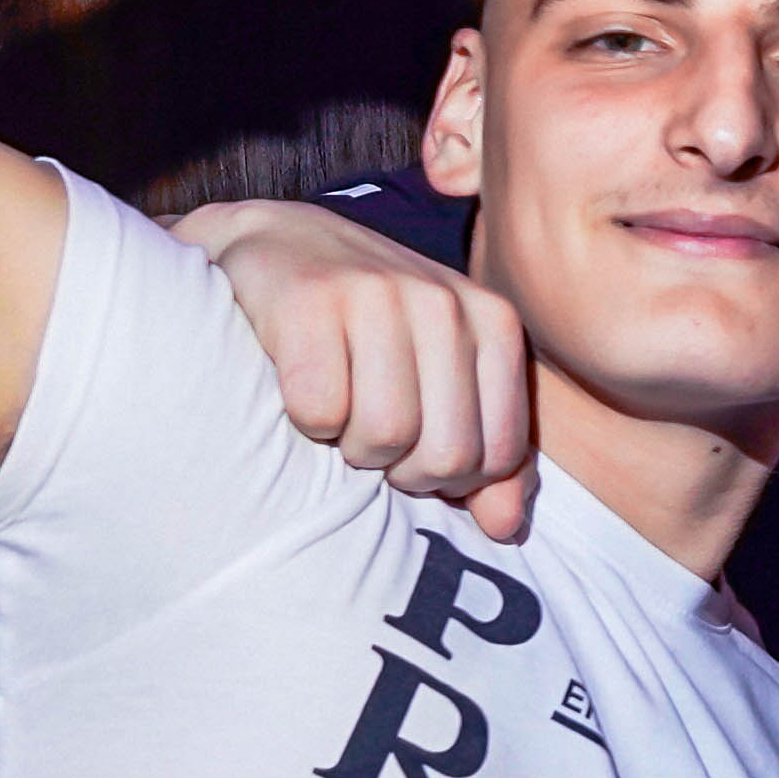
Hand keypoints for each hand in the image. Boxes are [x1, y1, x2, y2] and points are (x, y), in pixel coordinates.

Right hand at [179, 198, 537, 539]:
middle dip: (399, 468)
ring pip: (384, 437)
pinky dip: (303, 418)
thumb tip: (504, 527)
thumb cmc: (366, 333)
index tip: (414, 443)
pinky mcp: (310, 301)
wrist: (274, 249)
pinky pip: (320, 413)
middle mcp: (445, 301)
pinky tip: (299, 381)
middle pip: (444, 455)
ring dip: (348, 444)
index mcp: (493, 321)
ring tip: (338, 407)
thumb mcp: (441, 384)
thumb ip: (487, 459)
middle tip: (368, 431)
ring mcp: (379, 292)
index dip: (449, 476)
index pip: (498, 455)